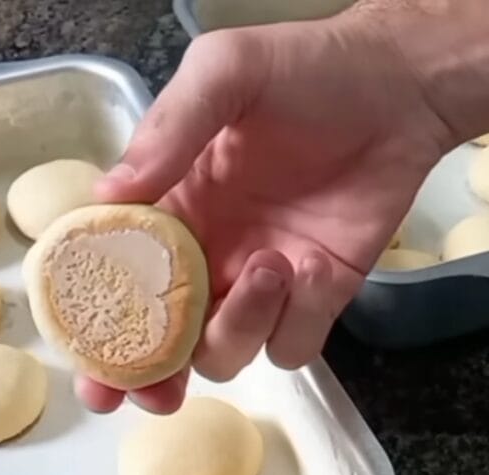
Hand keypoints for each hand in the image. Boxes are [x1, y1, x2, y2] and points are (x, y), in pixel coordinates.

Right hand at [74, 15, 454, 413]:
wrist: (398, 85)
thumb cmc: (307, 69)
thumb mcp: (226, 73)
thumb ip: (168, 131)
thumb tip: (109, 195)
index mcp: (174, 208)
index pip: (122, 280)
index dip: (101, 331)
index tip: (90, 368)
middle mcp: (212, 254)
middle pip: (166, 341)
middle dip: (152, 376)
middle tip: (152, 390)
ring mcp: (265, 279)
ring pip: (228, 351)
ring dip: (241, 325)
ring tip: (273, 262)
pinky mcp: (320, 293)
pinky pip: (294, 343)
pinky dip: (299, 319)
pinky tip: (314, 264)